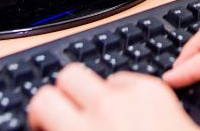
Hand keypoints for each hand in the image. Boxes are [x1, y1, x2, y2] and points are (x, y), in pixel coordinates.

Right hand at [28, 62, 199, 130]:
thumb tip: (53, 129)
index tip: (46, 123)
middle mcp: (106, 108)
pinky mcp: (158, 91)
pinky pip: (128, 80)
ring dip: (98, 93)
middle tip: (73, 115)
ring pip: (100, 75)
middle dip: (67, 93)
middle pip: (69, 74)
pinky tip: (136, 117)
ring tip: (109, 118)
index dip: (41, 112)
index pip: (44, 100)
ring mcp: (134, 96)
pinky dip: (127, 94)